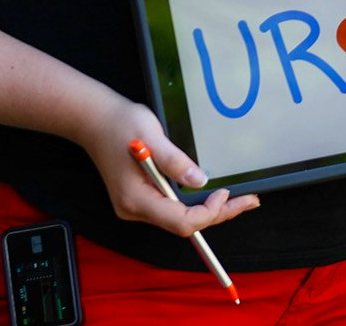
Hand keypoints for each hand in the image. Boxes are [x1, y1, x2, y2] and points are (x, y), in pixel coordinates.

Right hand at [78, 95, 258, 236]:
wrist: (96, 121)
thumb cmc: (121, 126)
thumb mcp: (152, 138)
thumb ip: (176, 162)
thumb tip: (201, 181)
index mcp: (136, 199)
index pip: (181, 221)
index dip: (208, 212)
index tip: (226, 192)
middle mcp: (135, 209)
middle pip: (184, 224)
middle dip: (218, 213)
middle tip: (249, 201)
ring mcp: (137, 206)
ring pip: (180, 218)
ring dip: (210, 210)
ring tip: (238, 199)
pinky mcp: (142, 198)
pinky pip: (174, 209)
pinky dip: (196, 204)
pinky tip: (213, 195)